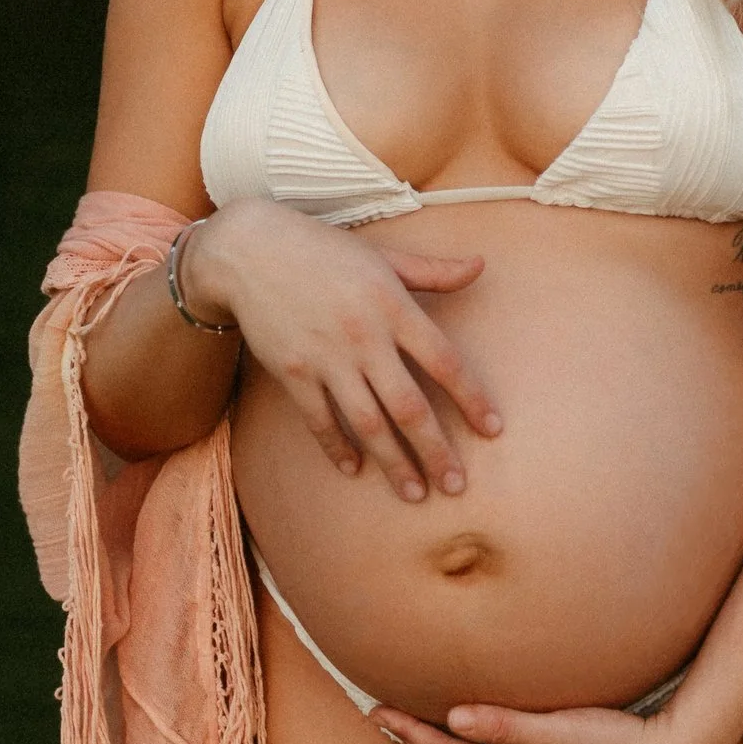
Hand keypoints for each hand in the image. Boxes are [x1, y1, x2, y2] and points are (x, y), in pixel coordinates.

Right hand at [187, 200, 500, 500]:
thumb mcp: (384, 256)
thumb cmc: (324, 251)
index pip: (445, 362)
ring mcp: (326, 357)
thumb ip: (434, 270)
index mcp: (393, 306)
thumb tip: (481, 266)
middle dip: (435, 451)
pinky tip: (355, 469)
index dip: (471, 399)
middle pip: (409, 406)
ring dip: (393, 462)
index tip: (492, 430)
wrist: (251, 250)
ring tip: (414, 493)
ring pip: (367, 423)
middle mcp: (364, 336)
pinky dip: (337, 448)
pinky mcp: (292, 371)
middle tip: (456, 486)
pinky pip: (320, 420)